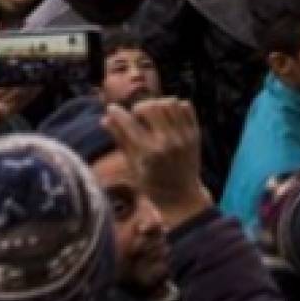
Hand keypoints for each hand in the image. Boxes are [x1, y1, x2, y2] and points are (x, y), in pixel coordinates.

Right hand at [103, 99, 210, 228]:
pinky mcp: (195, 134)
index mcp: (149, 153)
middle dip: (139, 107)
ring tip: (152, 115)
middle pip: (151, 107)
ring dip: (157, 104)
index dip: (117, 113)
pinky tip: (167, 116)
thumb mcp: (132, 166)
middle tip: (136, 116)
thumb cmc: (152, 185)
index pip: (130, 123)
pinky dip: (174, 106)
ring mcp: (184, 137)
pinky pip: (186, 106)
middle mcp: (168, 143)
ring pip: (170, 103)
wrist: (182, 197)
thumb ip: (120, 140)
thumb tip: (105, 119)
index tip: (112, 109)